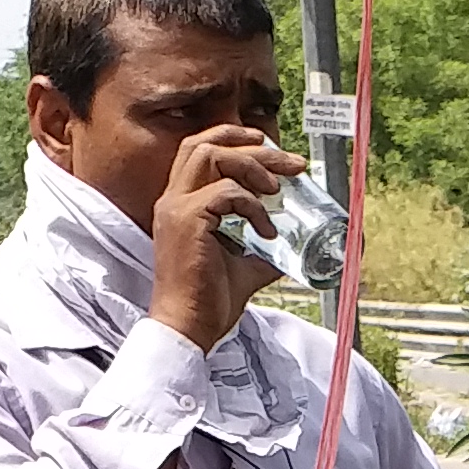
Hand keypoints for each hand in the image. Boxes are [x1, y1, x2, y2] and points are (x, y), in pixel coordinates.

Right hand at [147, 123, 307, 349]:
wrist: (189, 328)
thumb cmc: (209, 302)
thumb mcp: (244, 264)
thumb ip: (262, 247)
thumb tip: (295, 241)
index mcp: (181, 205)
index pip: (200, 152)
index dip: (234, 141)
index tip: (268, 147)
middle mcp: (173, 200)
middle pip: (207, 144)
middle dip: (253, 147)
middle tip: (291, 163)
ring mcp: (177, 208)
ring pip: (212, 156)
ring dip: (252, 167)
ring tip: (277, 191)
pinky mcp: (187, 220)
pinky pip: (226, 193)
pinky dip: (253, 206)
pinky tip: (267, 230)